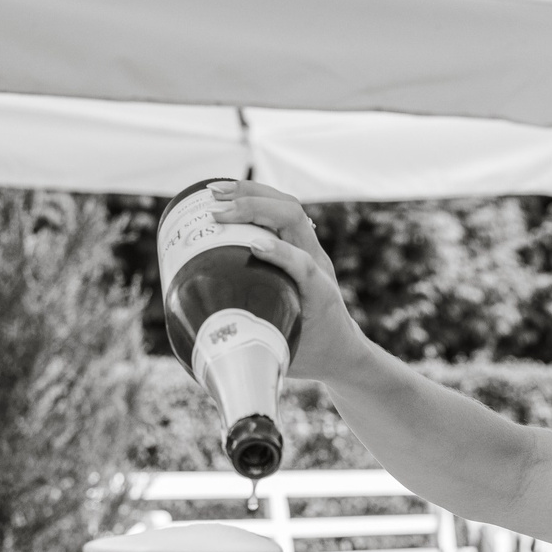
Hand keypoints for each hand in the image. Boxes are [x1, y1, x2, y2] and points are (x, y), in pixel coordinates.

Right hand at [204, 181, 374, 382]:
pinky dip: (254, 201)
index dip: (281, 253)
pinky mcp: (301, 248)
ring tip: (214, 192)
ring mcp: (310, 251)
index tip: (253, 247)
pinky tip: (228, 200)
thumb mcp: (286, 358)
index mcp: (319, 291)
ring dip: (251, 194)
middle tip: (215, 209)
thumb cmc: (312, 356)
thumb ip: (257, 350)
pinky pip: (280, 213)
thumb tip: (209, 347)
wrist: (342, 350)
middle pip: (294, 217)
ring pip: (288, 207)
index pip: (303, 263)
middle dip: (254, 206)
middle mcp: (317, 263)